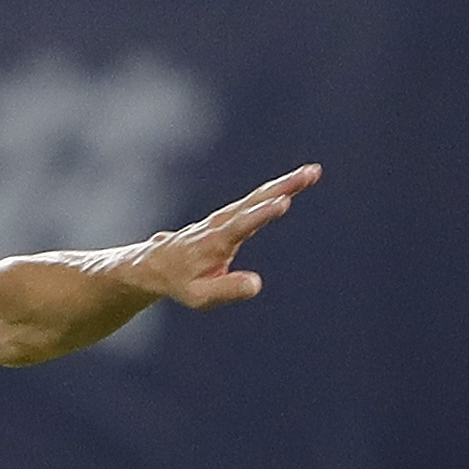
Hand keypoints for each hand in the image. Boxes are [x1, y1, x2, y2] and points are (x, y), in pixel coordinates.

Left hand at [132, 165, 320, 309]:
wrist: (155, 265)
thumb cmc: (180, 283)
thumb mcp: (199, 296)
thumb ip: (227, 290)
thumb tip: (256, 284)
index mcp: (215, 243)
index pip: (241, 226)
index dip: (260, 215)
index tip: (283, 203)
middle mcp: (221, 224)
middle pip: (254, 202)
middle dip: (283, 187)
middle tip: (310, 174)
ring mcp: (225, 217)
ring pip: (257, 196)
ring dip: (285, 183)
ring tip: (312, 172)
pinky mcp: (229, 215)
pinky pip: (255, 199)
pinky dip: (276, 188)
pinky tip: (296, 180)